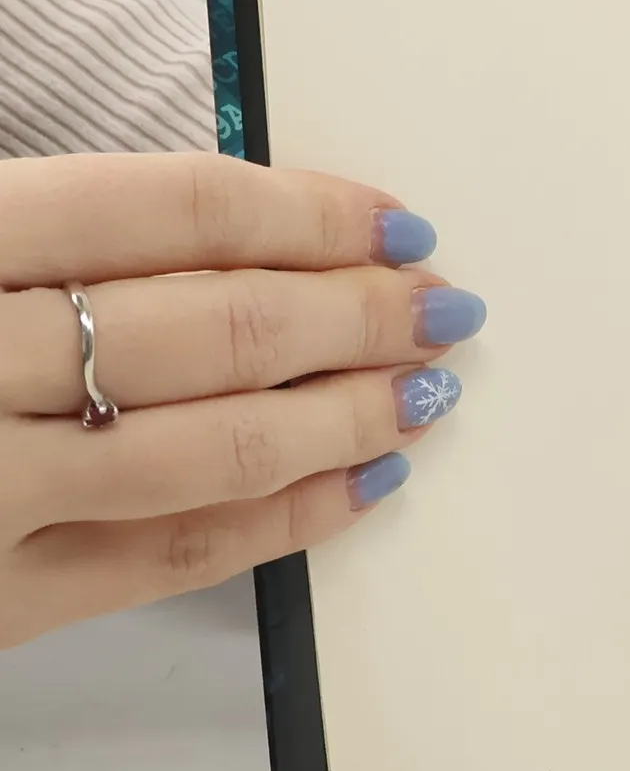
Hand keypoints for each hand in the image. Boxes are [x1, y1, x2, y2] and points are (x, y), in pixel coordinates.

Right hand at [0, 153, 484, 647]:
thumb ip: (42, 229)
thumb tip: (246, 216)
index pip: (172, 210)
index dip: (310, 211)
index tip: (397, 219)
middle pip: (220, 326)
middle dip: (358, 313)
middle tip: (446, 305)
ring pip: (215, 445)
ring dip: (349, 412)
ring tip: (430, 386)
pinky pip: (172, 560)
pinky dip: (287, 520)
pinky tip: (363, 482)